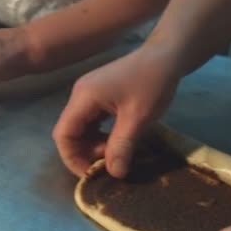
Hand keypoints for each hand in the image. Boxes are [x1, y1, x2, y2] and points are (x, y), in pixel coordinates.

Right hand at [52, 47, 180, 177]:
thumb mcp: (138, 118)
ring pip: (79, 128)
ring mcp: (88, 94)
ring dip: (92, 145)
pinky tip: (116, 140)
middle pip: (68, 132)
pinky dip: (98, 135)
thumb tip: (114, 174)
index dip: (73, 158)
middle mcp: (80, 95)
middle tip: (109, 163)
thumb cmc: (153, 83)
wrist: (167, 55)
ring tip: (116, 153)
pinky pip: (90, 121)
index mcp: (83, 97)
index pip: (63, 134)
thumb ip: (122, 146)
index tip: (93, 173)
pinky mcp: (99, 95)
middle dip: (83, 153)